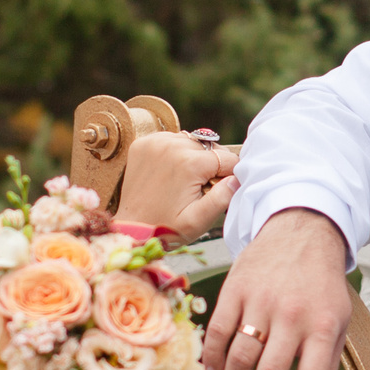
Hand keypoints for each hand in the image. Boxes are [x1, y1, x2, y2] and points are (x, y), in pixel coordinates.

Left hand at [115, 130, 240, 234]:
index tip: (216, 190)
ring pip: (191, 142)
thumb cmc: (166, 227)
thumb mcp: (198, 221)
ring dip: (193, 157)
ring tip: (183, 181)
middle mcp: (171, 145)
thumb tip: (236, 178)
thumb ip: (222, 198)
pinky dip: (175, 153)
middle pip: (209, 149)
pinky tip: (170, 172)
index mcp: (188, 163)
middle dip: (210, 167)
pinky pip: (172, 140)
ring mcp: (154, 142)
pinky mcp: (142, 143)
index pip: (227, 159)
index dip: (228, 175)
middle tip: (197, 189)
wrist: (132, 228)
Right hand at [201, 208, 352, 369]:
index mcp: (322, 326)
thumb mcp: (336, 323)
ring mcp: (261, 300)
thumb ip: (327, 368)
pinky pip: (219, 329)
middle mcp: (292, 315)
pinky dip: (214, 356)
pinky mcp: (236, 288)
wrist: (303, 229)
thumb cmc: (321, 283)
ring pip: (241, 355)